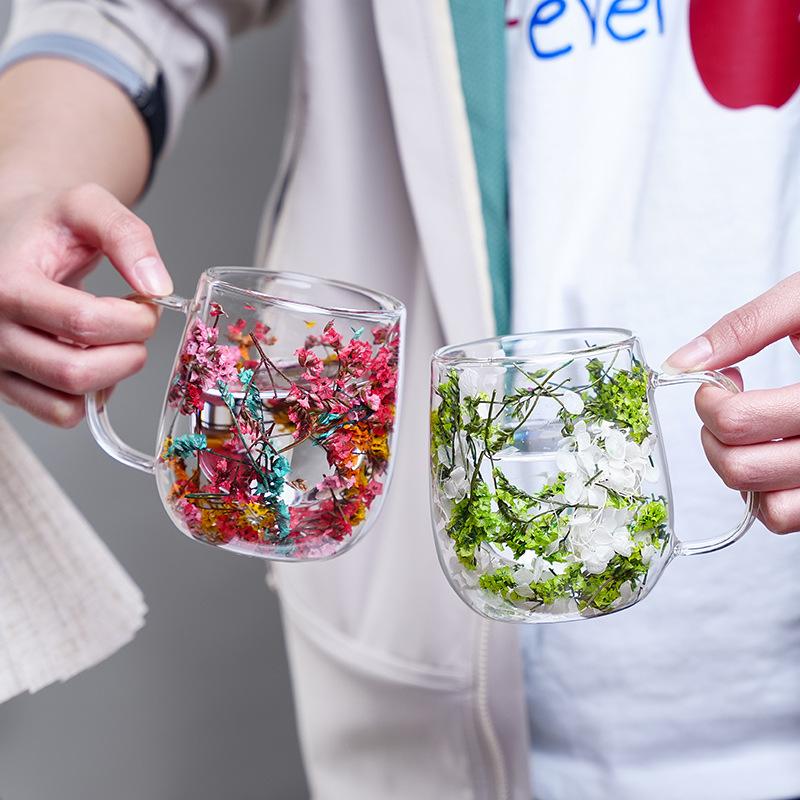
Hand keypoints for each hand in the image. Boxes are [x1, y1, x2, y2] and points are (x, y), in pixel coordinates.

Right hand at [0, 182, 169, 426]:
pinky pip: (59, 413)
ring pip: (68, 401)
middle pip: (77, 371)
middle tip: (137, 326)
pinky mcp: (6, 386)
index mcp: (7, 284)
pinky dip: (89, 396)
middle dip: (129, 353)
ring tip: (115, 340)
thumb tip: (158, 285)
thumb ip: (127, 235)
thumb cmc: (44, 224)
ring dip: (112, 377)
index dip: (135, 319)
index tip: (147, 303)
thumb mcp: (85, 206)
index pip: (85, 323)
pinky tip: (92, 358)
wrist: (8, 237)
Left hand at [664, 272, 799, 533]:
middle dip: (715, 434)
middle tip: (729, 403)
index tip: (723, 379)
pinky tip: (773, 451)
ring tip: (750, 431)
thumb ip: (745, 327)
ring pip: (768, 507)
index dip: (710, 399)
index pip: (738, 421)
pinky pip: (787, 518)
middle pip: (742, 468)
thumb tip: (682, 362)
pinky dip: (766, 494)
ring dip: (739, 469)